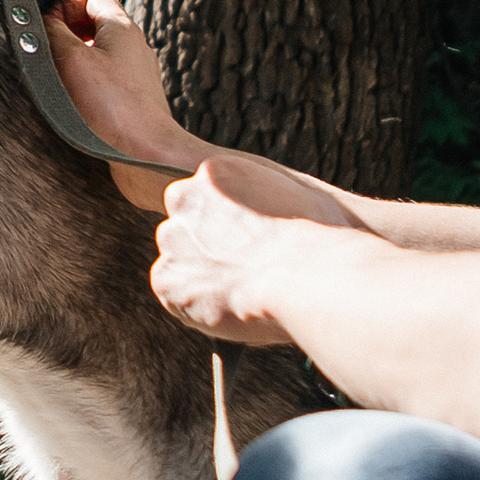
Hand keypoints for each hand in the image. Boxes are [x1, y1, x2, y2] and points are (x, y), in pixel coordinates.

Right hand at [47, 0, 200, 206]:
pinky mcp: (134, 99)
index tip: (48, 26)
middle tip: (49, 55)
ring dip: (73, 63)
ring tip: (60, 83)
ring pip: (97, 53)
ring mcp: (136, 73)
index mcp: (121, 27)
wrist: (147, 153)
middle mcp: (133, 46)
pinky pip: (104, 80)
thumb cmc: (114, 108)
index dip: (64, 3)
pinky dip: (86, 86)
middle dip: (65, 35)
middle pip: (93, 23)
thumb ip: (50, 33)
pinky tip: (77, 106)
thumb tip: (39, 21)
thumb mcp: (71, 60)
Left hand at [150, 158, 305, 346]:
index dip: (221, 228)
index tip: (239, 246)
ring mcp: (171, 239)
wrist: (303, 275)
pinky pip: (174, 296)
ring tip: (238, 292)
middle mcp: (183, 199)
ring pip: (178, 264)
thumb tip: (271, 219)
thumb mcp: (295, 197)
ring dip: (200, 278)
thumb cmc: (315, 241)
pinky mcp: (165, 279)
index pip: (201, 200)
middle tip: (238, 272)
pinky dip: (194, 306)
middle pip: (183, 230)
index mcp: (213, 173)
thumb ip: (267, 201)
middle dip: (205, 251)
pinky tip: (226, 307)